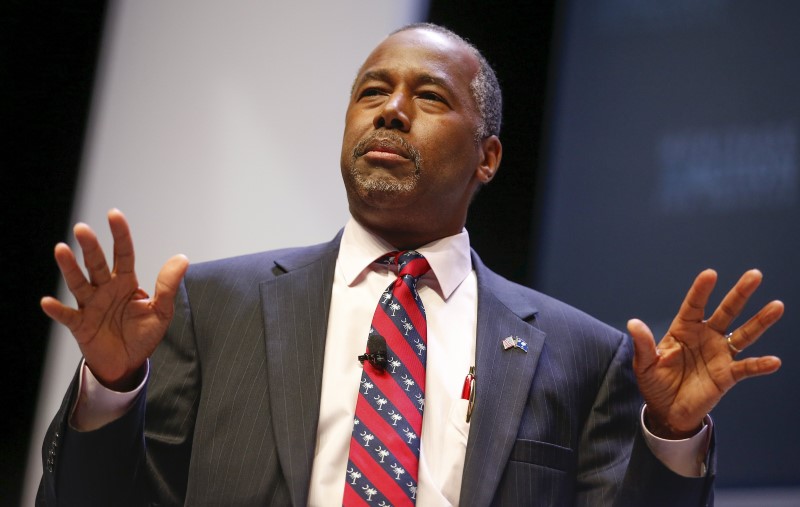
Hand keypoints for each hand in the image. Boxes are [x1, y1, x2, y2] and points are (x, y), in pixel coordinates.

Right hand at [40, 209, 188, 390]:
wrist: (128, 364)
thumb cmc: (142, 335)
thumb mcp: (161, 311)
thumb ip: (168, 286)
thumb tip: (182, 257)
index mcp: (126, 283)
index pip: (123, 254)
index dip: (119, 235)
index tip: (114, 214)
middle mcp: (105, 290)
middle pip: (97, 264)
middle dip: (90, 247)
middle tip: (82, 228)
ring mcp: (90, 306)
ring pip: (79, 283)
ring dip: (70, 268)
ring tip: (61, 249)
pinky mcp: (80, 325)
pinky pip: (67, 316)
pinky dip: (57, 310)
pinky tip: (47, 301)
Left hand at [628, 269, 782, 438]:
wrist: (666, 411)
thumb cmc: (654, 383)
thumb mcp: (644, 364)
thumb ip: (643, 344)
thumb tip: (633, 323)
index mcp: (684, 330)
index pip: (694, 305)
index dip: (701, 290)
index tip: (710, 274)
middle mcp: (705, 337)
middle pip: (726, 312)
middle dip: (740, 294)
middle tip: (755, 274)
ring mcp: (719, 355)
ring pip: (744, 334)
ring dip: (760, 321)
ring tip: (777, 306)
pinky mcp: (727, 376)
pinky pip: (746, 368)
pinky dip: (759, 365)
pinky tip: (773, 361)